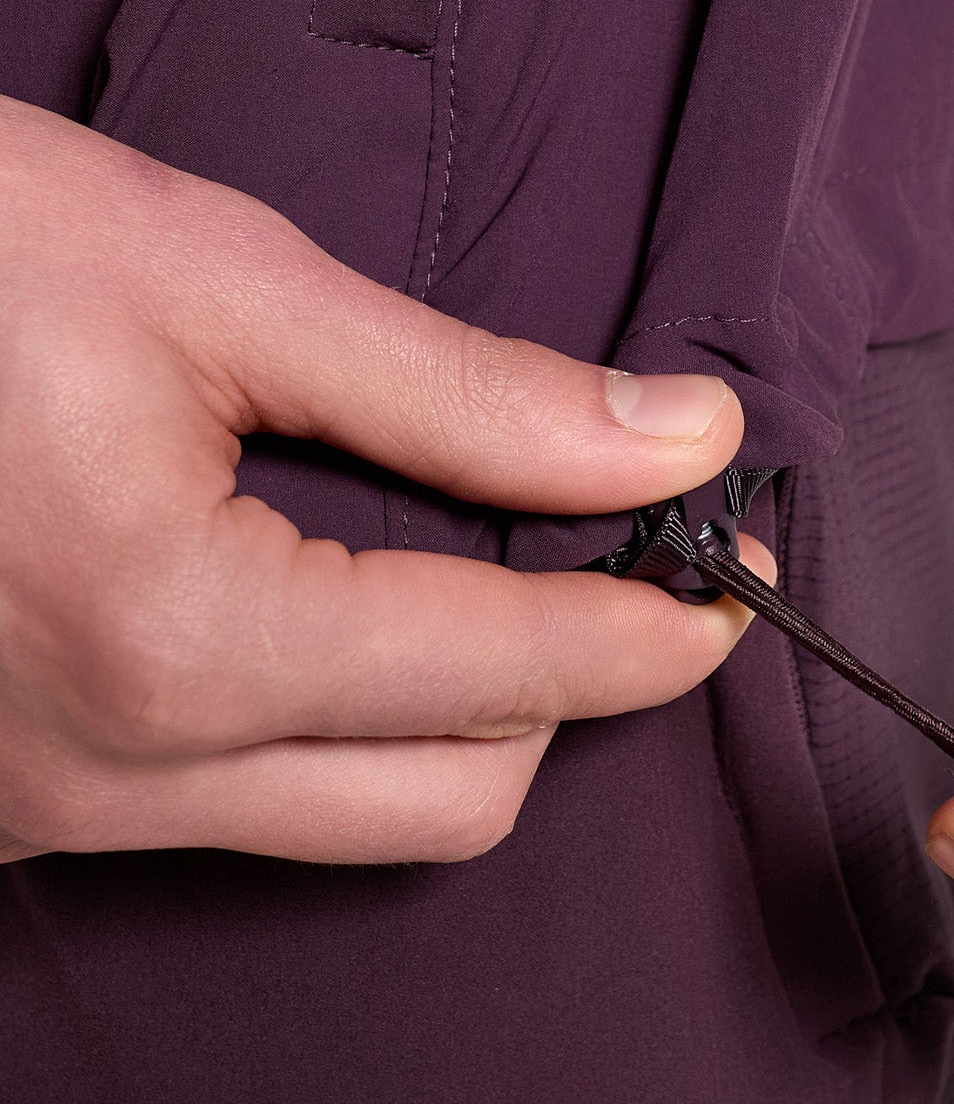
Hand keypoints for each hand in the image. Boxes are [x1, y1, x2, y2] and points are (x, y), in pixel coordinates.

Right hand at [0, 96, 766, 864]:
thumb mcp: (207, 280)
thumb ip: (465, 389)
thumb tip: (670, 439)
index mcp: (179, 640)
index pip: (510, 668)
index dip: (653, 628)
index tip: (730, 583)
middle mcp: (114, 771)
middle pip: (460, 795)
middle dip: (566, 688)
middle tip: (608, 565)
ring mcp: (48, 811)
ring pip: (351, 823)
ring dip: (452, 719)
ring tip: (470, 578)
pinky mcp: (11, 806)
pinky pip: (237, 812)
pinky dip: (324, 731)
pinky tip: (323, 615)